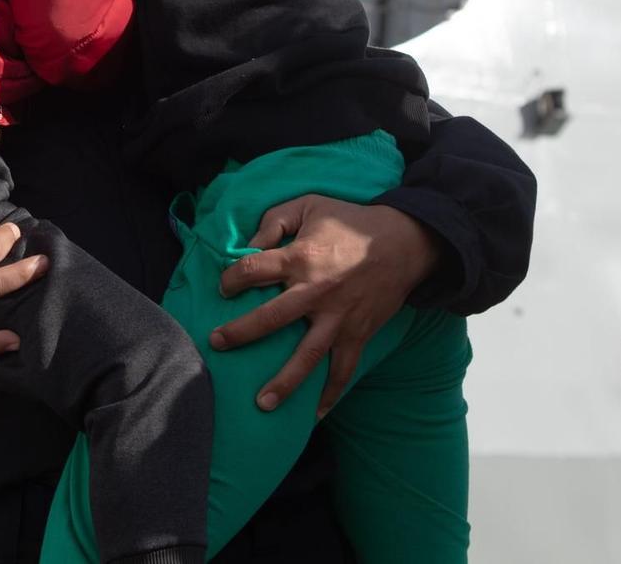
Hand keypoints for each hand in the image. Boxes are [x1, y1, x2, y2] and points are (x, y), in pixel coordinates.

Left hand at [211, 194, 439, 416]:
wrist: (404, 242)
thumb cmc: (351, 222)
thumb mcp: (310, 205)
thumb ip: (274, 221)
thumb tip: (248, 245)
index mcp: (300, 257)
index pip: (253, 270)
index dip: (231, 278)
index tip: (224, 288)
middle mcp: (316, 292)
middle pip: (271, 318)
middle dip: (240, 333)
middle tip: (216, 344)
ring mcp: (339, 318)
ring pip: (307, 355)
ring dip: (285, 381)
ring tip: (262, 404)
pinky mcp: (358, 334)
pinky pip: (344, 369)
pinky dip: (332, 394)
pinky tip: (316, 414)